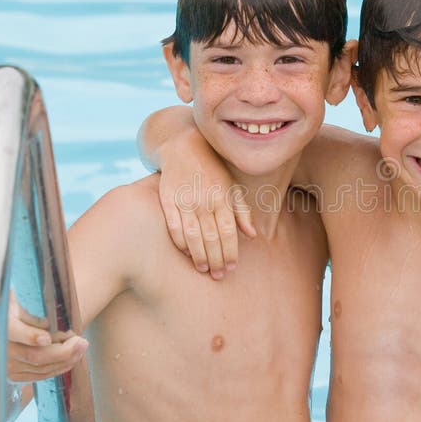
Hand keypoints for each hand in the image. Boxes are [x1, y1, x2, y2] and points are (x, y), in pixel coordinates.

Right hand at [7, 293, 87, 381]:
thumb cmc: (5, 313)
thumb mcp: (16, 308)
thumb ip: (32, 320)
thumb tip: (50, 330)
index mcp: (0, 326)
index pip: (14, 332)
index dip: (31, 337)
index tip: (47, 338)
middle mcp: (0, 350)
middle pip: (34, 356)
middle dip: (63, 351)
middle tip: (82, 342)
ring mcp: (6, 367)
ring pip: (40, 368)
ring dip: (66, 361)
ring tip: (81, 350)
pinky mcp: (13, 376)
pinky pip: (39, 375)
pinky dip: (58, 368)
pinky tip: (71, 360)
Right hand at [156, 130, 255, 278]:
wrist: (184, 146)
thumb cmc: (212, 170)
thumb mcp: (232, 186)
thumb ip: (242, 211)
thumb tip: (252, 235)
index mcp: (223, 198)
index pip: (229, 231)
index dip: (231, 252)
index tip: (231, 267)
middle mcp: (205, 200)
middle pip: (211, 237)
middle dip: (216, 259)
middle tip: (218, 275)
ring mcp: (185, 200)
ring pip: (193, 235)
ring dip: (198, 255)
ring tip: (203, 269)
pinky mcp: (168, 199)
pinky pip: (173, 226)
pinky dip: (180, 241)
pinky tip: (185, 253)